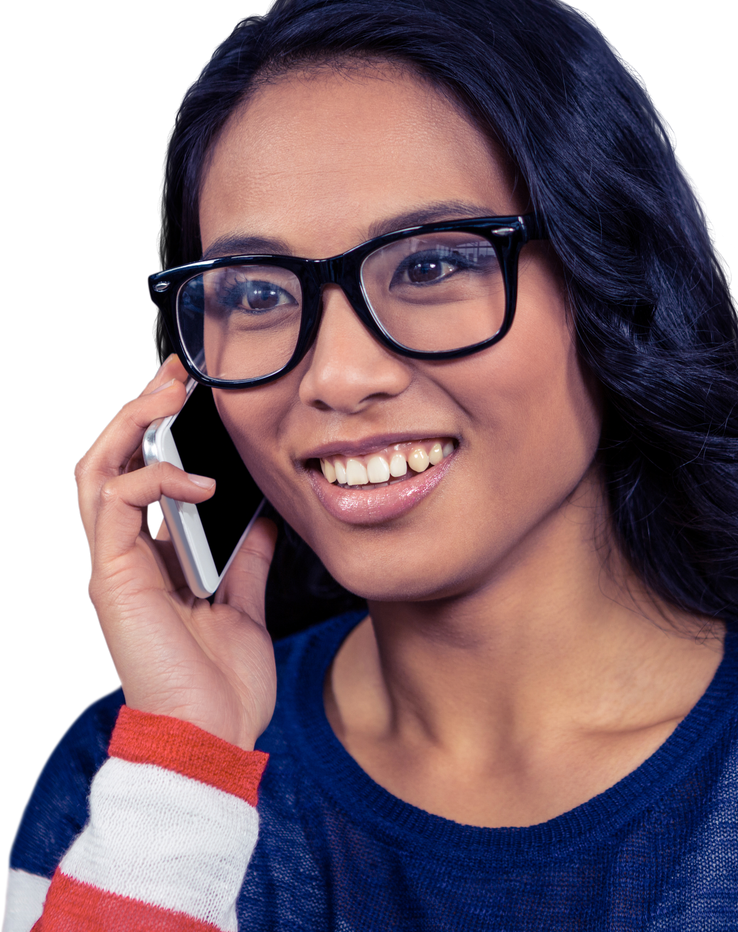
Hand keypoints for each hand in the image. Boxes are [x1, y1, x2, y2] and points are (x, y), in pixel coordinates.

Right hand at [73, 355, 277, 749]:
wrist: (212, 736)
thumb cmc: (223, 682)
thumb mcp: (244, 603)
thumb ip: (248, 558)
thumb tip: (268, 517)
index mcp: (152, 560)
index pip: (140, 476)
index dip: (159, 431)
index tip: (193, 394)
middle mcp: (124, 556)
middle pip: (110, 462)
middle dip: (138, 410)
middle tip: (174, 374)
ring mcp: (114, 565)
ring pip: (96, 471)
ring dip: (131, 425)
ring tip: (168, 394)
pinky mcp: (113, 577)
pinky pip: (115, 506)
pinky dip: (153, 480)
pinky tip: (196, 480)